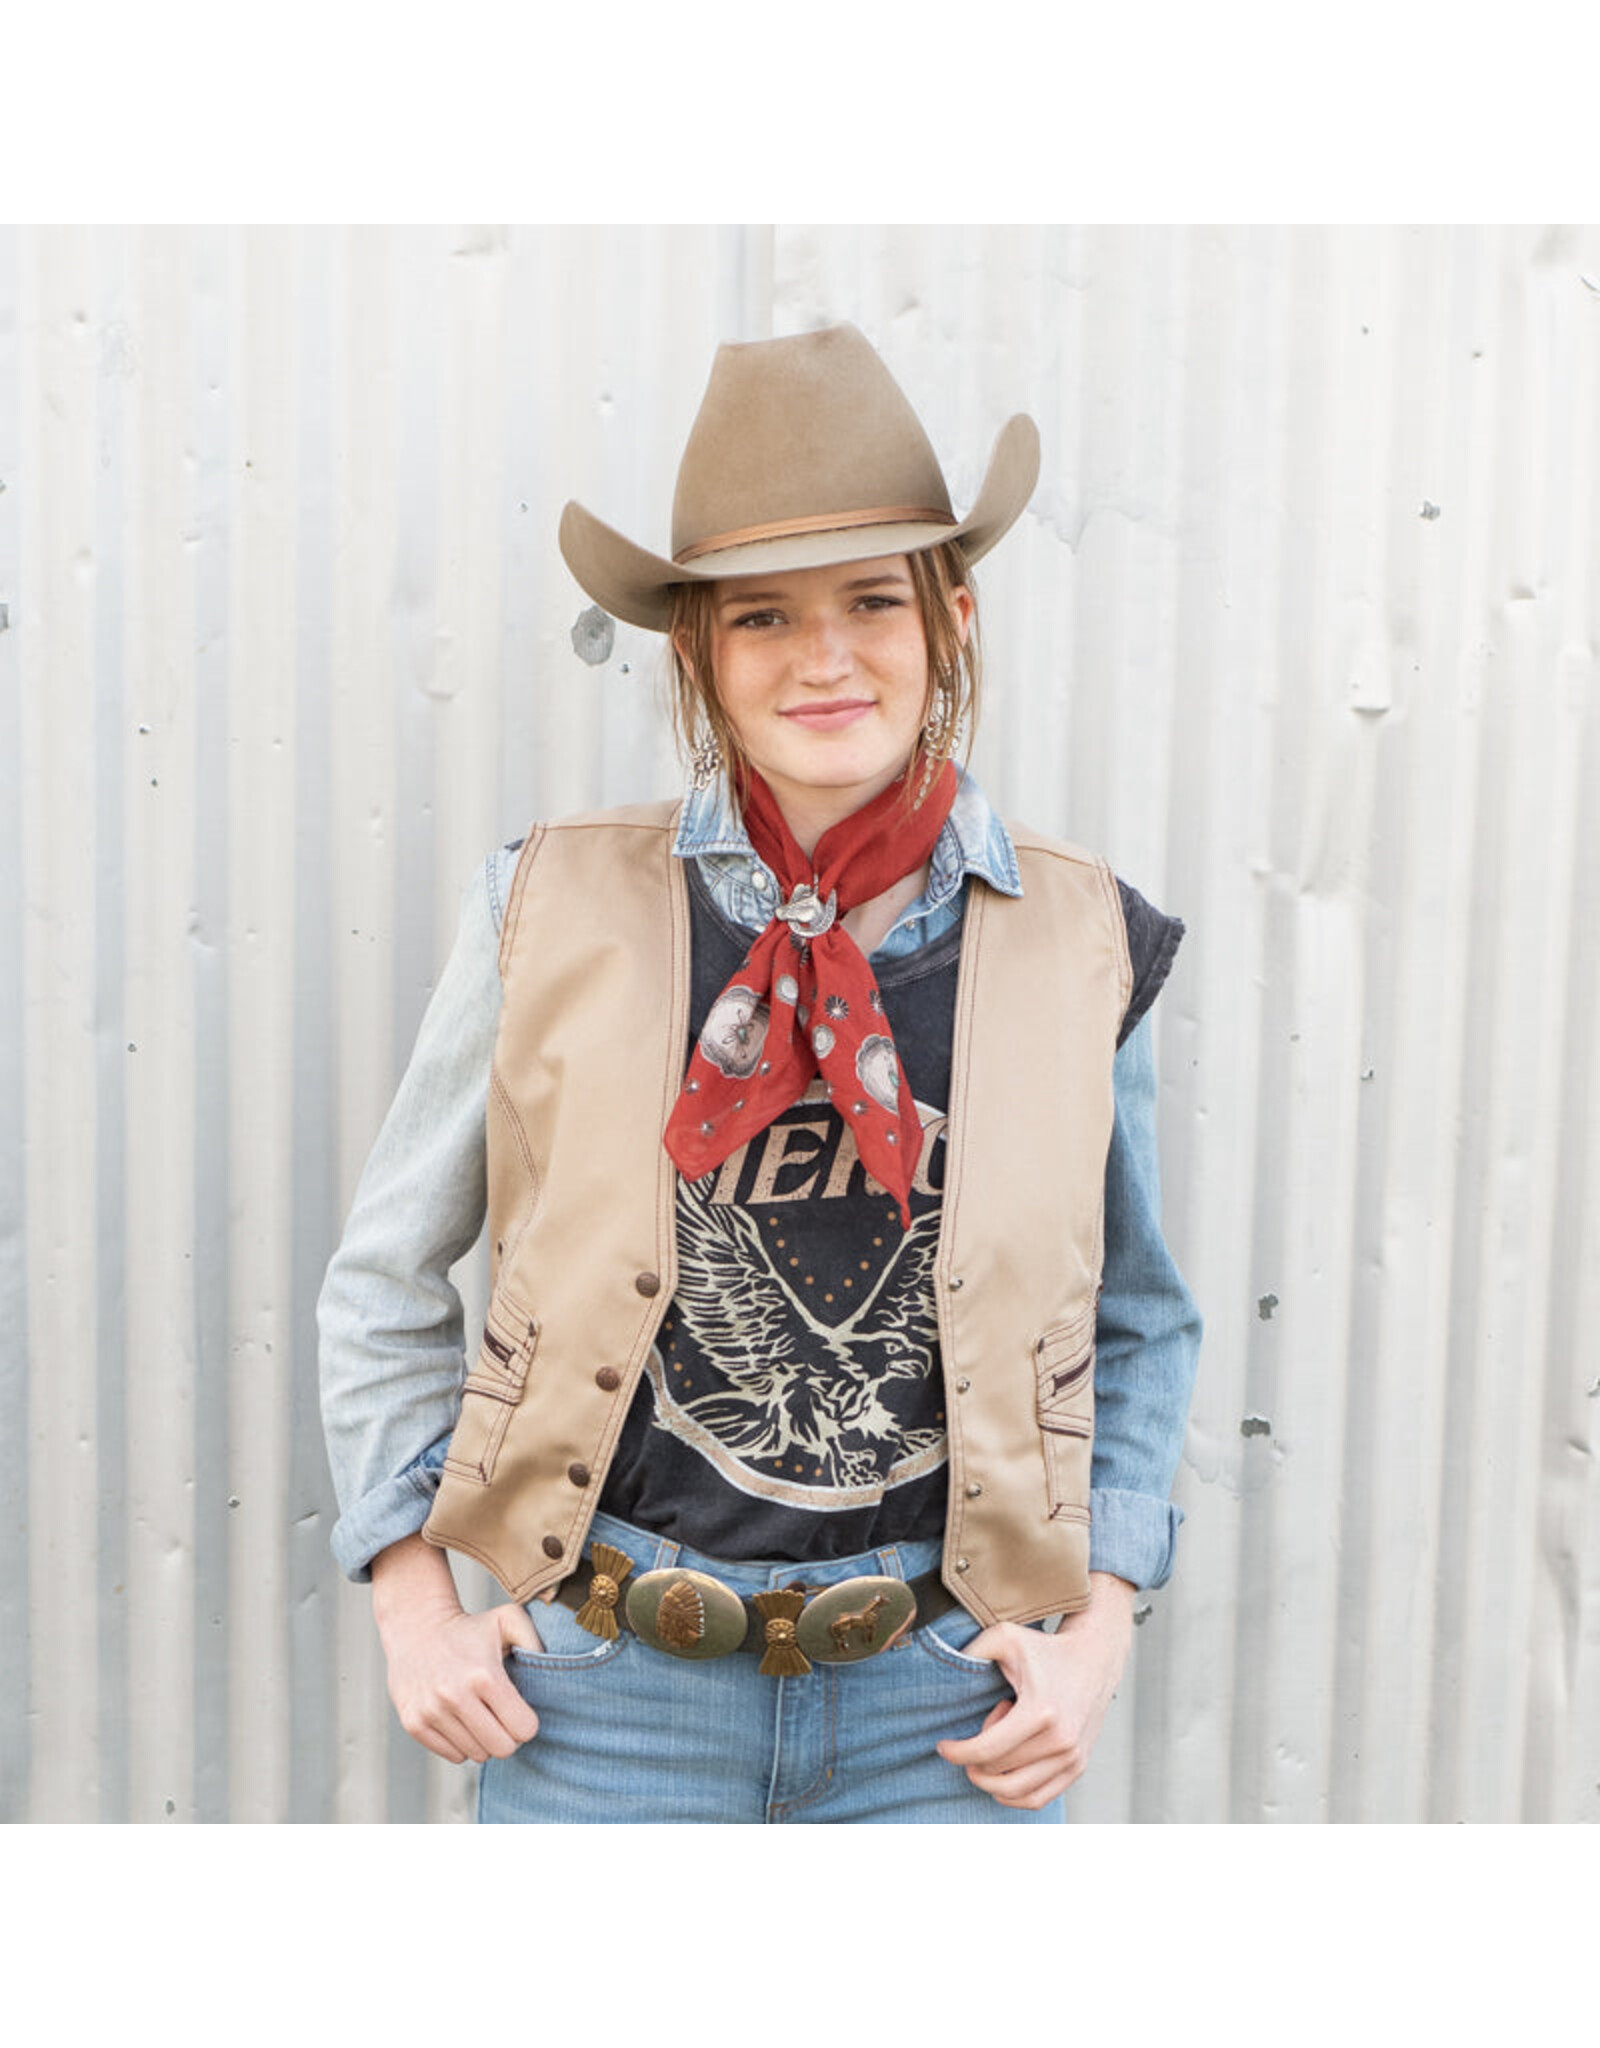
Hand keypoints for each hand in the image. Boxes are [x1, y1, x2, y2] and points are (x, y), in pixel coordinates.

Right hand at [371, 1534, 542, 1764]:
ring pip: (477, 1755)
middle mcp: (455, 1696)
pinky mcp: (413, 1723)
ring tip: (479, 1713)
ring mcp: (431, 1711)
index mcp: (484, 1675)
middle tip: (503, 1718)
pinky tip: (459, 1718)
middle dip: (509, 1736)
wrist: (416, 1626)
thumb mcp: (508, 1618)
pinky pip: (453, 1755)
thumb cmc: (471, 1627)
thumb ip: (535, 1641)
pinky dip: (461, 1743)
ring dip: (484, 1739)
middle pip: (502, 1748)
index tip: (520, 1710)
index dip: (527, 1722)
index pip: (523, 1729)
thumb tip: (551, 1672)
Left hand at [936, 1572, 1135, 1809]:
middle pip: (997, 1771)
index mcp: (1040, 1712)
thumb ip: (972, 1650)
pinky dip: (1012, 1795)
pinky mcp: (1077, 1767)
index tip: (943, 1746)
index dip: (957, 1753)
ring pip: (1015, 1792)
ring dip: (992, 1775)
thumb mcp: (1005, 1637)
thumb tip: (940, 1668)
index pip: (986, 1752)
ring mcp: (1071, 1758)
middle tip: (985, 1726)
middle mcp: (1060, 1741)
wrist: (1094, 1658)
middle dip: (978, 1754)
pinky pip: (1037, 1799)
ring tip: (998, 1744)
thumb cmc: (1045, 1648)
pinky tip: (1002, 1772)